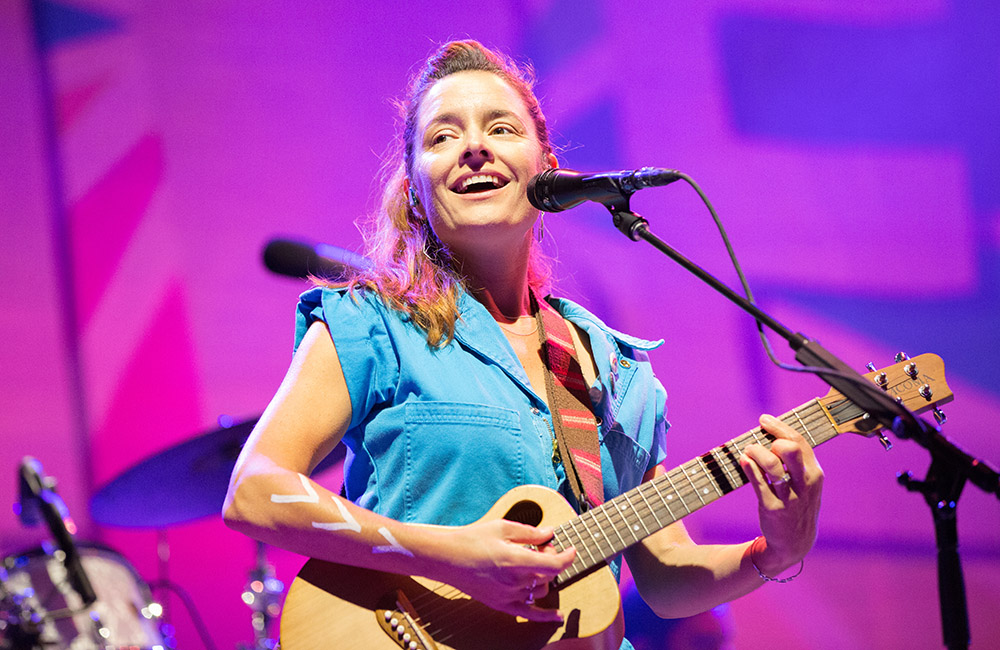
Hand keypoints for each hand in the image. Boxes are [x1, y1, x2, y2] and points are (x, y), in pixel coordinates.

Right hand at [434, 519, 575, 621]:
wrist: (447, 558)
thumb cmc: (472, 539)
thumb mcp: (503, 527)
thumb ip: (530, 532)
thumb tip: (549, 534)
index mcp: (516, 560)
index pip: (553, 564)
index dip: (567, 556)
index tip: (572, 549)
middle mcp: (514, 581)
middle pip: (547, 575)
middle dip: (550, 559)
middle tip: (539, 546)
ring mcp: (508, 596)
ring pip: (540, 590)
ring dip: (544, 577)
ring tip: (531, 562)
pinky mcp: (501, 605)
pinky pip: (528, 614)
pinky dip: (545, 616)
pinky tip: (558, 617)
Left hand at [739, 413, 823, 574]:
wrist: (796, 542)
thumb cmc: (797, 504)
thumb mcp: (805, 482)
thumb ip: (795, 460)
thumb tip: (772, 434)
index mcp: (814, 473)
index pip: (799, 441)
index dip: (779, 427)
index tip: (764, 419)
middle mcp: (805, 483)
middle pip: (790, 449)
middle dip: (772, 438)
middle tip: (758, 441)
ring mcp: (790, 497)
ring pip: (772, 465)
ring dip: (755, 452)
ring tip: (747, 451)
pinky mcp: (773, 509)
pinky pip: (759, 484)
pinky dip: (749, 468)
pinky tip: (743, 461)